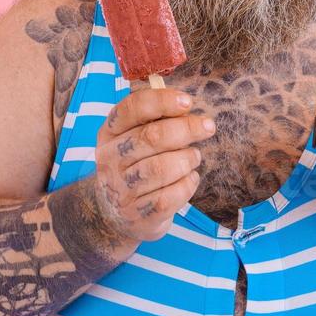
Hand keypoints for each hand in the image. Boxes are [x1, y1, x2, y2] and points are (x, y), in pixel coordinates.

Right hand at [90, 87, 213, 241]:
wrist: (117, 213)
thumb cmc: (135, 165)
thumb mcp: (134, 138)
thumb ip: (156, 120)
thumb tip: (185, 106)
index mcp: (108, 133)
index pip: (131, 109)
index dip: (162, 101)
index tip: (188, 102)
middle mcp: (110, 160)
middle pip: (151, 137)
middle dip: (186, 129)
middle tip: (207, 127)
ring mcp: (121, 190)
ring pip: (162, 168)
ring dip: (187, 159)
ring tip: (194, 157)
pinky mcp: (138, 215)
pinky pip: (170, 196)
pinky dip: (188, 184)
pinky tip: (190, 178)